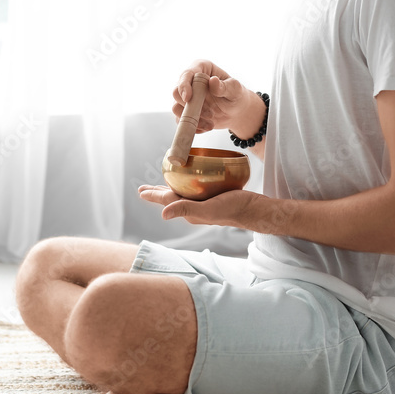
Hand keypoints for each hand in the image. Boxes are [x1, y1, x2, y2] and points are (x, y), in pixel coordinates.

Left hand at [138, 184, 259, 228]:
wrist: (253, 208)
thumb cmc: (232, 208)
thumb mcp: (208, 209)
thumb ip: (186, 209)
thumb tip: (162, 213)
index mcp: (189, 211)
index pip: (166, 201)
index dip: (153, 195)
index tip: (140, 191)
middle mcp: (194, 208)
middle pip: (171, 198)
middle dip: (157, 193)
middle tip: (143, 189)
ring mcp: (203, 202)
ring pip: (181, 193)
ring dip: (169, 188)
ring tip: (160, 186)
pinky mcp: (213, 196)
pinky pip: (195, 189)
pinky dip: (186, 183)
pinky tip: (189, 180)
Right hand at [172, 59, 253, 133]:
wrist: (236, 111)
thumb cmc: (236, 95)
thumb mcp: (235, 90)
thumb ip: (225, 86)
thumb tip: (213, 81)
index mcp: (201, 68)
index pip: (187, 74)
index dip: (184, 86)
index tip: (188, 98)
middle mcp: (190, 82)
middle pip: (176, 92)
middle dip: (191, 106)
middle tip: (210, 114)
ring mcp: (186, 97)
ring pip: (176, 108)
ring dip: (193, 118)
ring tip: (211, 124)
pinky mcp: (185, 111)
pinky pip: (181, 120)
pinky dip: (194, 126)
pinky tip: (207, 126)